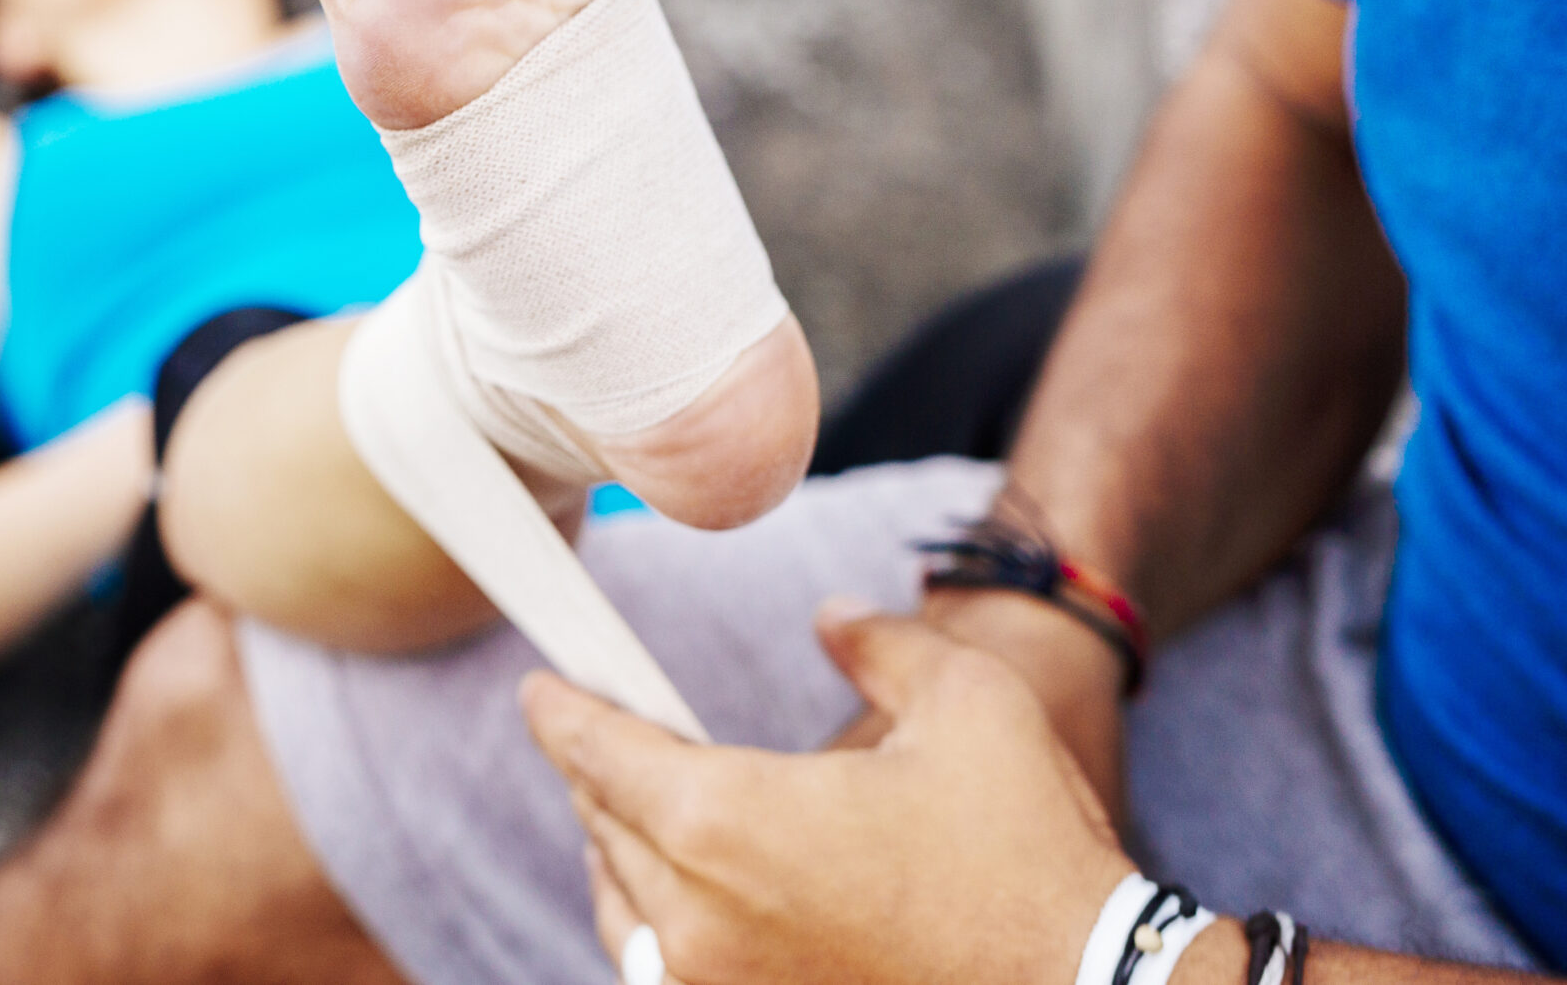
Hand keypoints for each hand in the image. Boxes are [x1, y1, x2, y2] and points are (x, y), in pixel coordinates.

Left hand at [521, 600, 1133, 984]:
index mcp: (727, 822)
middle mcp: (699, 918)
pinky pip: (662, 976)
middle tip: (605, 734)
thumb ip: (880, 645)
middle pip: (605, 828)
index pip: (600, 755)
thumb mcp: (967, 706)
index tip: (539, 689)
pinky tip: (677, 906)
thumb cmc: (1027, 858)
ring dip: (617, 855)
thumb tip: (831, 617)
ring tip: (626, 816)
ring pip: (622, 913)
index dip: (562, 713)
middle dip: (598, 773)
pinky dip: (654, 930)